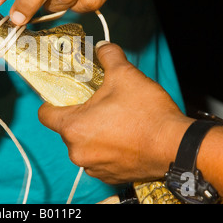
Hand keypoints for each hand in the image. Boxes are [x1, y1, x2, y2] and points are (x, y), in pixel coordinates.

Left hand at [38, 42, 192, 183]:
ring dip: (94, 133)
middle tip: (98, 103)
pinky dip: (107, 148)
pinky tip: (124, 137)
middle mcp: (78, 151)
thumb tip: (103, 47)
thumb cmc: (147, 115)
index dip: (52, 101)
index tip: (64, 95)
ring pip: (84, 144)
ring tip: (115, 120)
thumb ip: (109, 57)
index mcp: (73, 127)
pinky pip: (99, 159)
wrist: (177, 147)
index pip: (46, 114)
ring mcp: (94, 167)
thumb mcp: (125, 75)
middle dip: (80, 115)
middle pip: (67, 128)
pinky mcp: (110, 176)